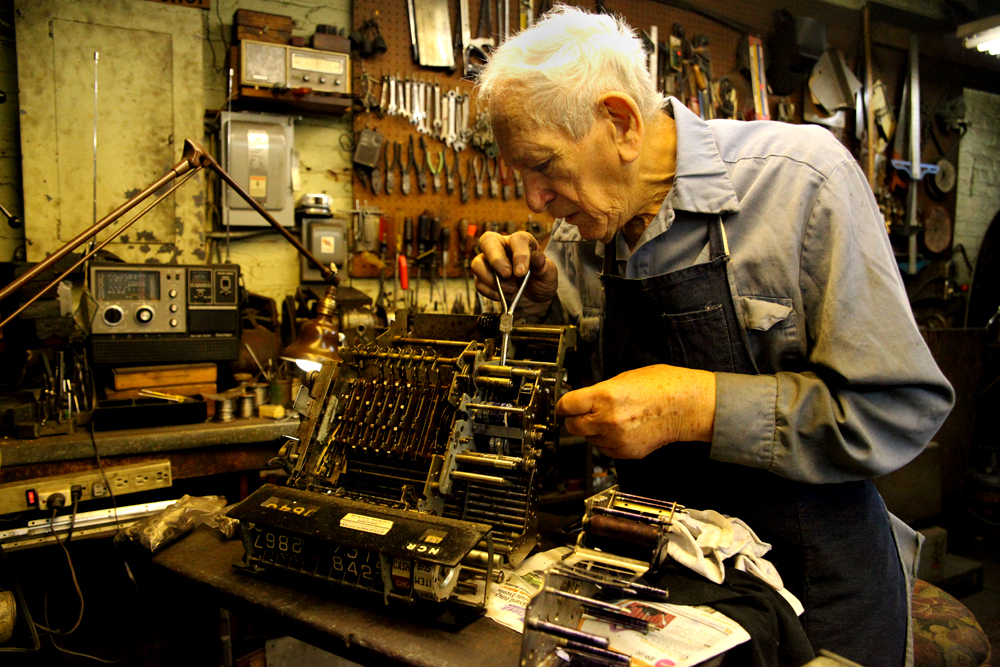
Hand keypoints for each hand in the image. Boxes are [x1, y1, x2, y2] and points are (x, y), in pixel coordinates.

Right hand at [471, 231, 557, 314]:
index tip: (522, 272)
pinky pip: (478, 283)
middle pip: (487, 240)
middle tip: (506, 275)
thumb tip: (537, 257)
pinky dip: (491, 292)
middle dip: (496, 259)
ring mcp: (490, 263)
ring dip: (491, 279)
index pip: (516, 239)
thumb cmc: (541, 281)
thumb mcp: (549, 274)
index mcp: (521, 242)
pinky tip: (503, 296)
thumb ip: (543, 265)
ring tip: (510, 290)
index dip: (519, 254)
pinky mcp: (483, 279)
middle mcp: (503, 248)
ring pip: (477, 263)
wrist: (535, 301)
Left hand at [557, 365, 716, 458]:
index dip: (563, 405)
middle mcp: (607, 420)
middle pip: (572, 426)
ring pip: (588, 439)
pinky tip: (619, 429)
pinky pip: (604, 449)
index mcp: (605, 397)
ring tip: (609, 418)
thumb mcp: (623, 378)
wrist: (686, 406)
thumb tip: (583, 401)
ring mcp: (617, 439)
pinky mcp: (626, 452)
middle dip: (574, 419)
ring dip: (591, 430)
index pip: (566, 406)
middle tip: (581, 413)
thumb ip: (599, 392)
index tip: (563, 406)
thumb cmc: (662, 386)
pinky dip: (606, 440)